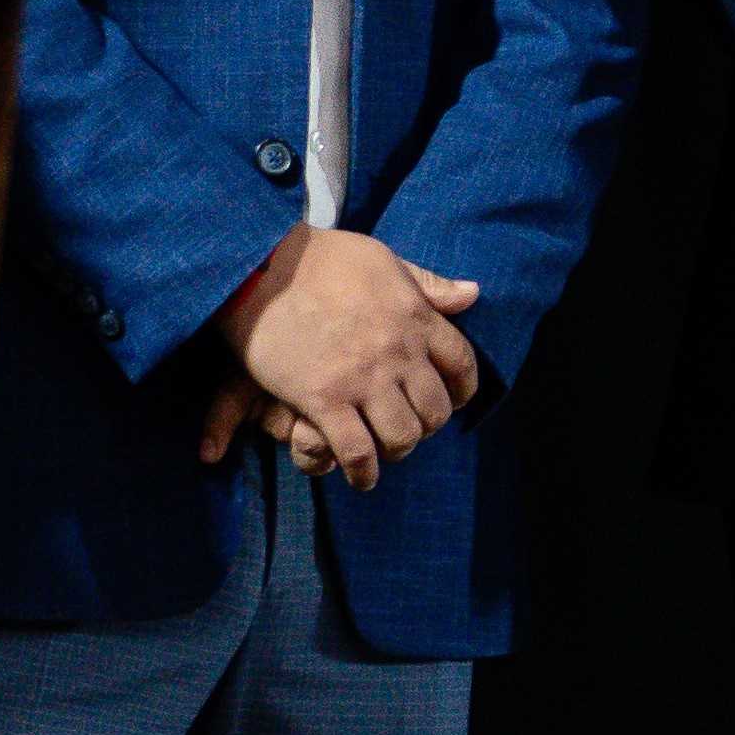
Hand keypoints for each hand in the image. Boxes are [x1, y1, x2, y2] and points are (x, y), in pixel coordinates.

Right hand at [202, 228, 485, 483]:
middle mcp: (397, 352)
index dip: (462, 390)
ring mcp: (362, 379)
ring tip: (383, 449)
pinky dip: (363, 472)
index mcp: (416, 317)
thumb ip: (427, 283)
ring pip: (402, 437)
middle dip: (427, 426)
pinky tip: (360, 476)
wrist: (261, 267)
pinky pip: (357, 452)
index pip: (462, 364)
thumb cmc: (320, 258)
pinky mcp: (323, 400)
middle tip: (408, 426)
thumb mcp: (382, 260)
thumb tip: (473, 294)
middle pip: (435, 411)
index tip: (450, 399)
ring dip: (397, 449)